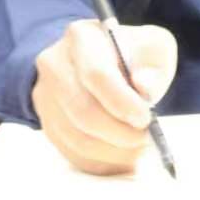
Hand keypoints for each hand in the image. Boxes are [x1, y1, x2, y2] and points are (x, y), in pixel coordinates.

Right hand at [32, 18, 178, 173]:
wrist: (98, 60)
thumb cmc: (131, 54)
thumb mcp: (152, 46)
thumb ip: (154, 65)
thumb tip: (144, 88)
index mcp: (82, 37)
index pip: (97, 74)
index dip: (122, 102)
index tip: (146, 118)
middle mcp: (54, 64)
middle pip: (83, 111)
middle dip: (119, 133)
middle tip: (145, 140)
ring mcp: (45, 96)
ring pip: (76, 137)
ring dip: (112, 152)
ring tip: (137, 151)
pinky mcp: (47, 122)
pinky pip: (70, 152)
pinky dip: (101, 162)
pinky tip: (122, 159)